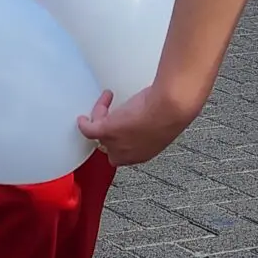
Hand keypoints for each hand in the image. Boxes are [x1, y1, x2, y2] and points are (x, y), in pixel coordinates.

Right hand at [78, 84, 194, 165]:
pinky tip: (82, 118)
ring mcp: (116, 144)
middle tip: (108, 119)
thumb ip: (160, 120)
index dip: (121, 142)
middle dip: (108, 137)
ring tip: (105, 103)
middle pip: (109, 148)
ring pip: (99, 134)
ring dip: (100, 117)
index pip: (126, 154)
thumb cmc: (174, 111)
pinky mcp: (107, 130)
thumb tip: (163, 109)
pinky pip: (88, 129)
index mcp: (144, 154)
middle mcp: (128, 154)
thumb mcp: (166, 121)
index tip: (121, 129)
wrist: (170, 106)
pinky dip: (84, 123)